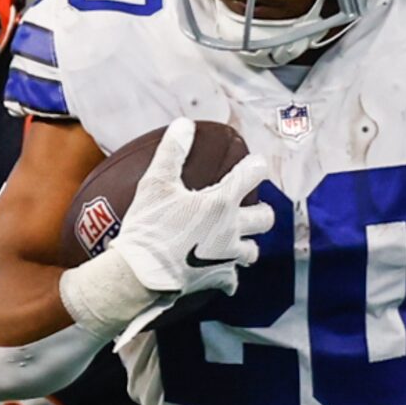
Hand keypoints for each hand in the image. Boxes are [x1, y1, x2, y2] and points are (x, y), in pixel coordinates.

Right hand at [109, 119, 275, 301]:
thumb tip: (184, 125)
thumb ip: (172, 151)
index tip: (255, 165)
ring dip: (247, 242)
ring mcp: (228, 257)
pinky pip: (232, 280)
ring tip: (235, 238)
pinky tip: (222, 272)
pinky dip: (229, 276)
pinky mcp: (218, 279)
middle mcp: (232, 229)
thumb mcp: (155, 183)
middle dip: (262, 210)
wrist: (140, 274)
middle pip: (265, 218)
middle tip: (251, 206)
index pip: (253, 176)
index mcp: (221, 203)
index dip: (256, 167)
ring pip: (253, 251)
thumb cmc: (149, 227)